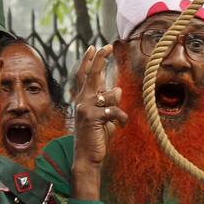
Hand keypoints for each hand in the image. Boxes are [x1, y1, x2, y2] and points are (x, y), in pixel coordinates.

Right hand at [72, 45, 127, 199]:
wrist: (87, 157)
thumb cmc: (96, 137)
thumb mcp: (105, 117)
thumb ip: (110, 102)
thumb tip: (116, 87)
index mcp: (84, 99)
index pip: (85, 76)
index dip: (89, 61)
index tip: (95, 47)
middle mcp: (82, 101)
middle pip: (91, 75)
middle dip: (99, 60)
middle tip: (107, 46)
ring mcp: (85, 108)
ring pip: (107, 93)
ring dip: (117, 102)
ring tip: (119, 118)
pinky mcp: (92, 117)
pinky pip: (113, 110)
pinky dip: (121, 117)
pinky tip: (121, 125)